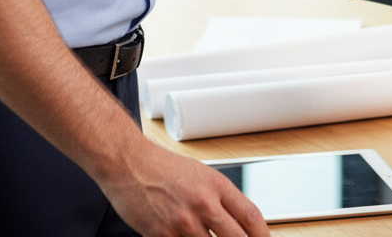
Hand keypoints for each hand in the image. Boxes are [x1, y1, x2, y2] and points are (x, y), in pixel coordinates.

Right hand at [101, 138, 268, 236]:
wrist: (128, 162)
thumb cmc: (162, 167)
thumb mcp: (200, 174)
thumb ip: (219, 199)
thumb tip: (237, 224)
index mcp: (216, 185)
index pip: (251, 217)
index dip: (263, 236)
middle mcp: (203, 203)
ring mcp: (183, 222)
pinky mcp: (161, 235)